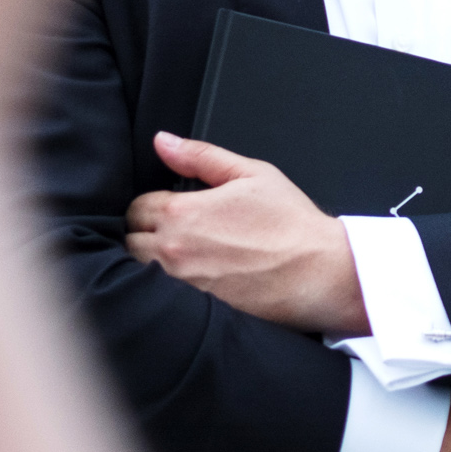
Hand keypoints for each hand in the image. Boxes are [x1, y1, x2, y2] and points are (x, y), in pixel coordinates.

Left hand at [126, 132, 367, 334]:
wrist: (319, 271)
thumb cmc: (292, 224)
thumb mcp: (252, 174)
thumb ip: (201, 156)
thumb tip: (163, 142)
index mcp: (182, 212)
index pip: (137, 207)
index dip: (155, 205)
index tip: (177, 210)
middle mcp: (172, 249)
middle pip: (131, 240)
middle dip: (148, 234)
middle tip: (180, 233)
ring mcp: (180, 283)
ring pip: (140, 271)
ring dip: (153, 262)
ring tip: (185, 257)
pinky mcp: (193, 309)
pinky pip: (161, 298)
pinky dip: (168, 289)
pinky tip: (196, 278)